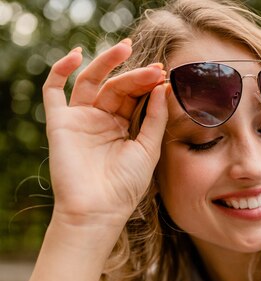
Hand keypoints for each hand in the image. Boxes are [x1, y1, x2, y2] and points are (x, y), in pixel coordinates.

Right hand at [42, 39, 167, 227]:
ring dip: (106, 63)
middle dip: (135, 75)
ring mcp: (80, 119)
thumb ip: (155, 118)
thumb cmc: (125, 185)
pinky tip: (76, 55)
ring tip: (125, 49)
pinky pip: (54, 90)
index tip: (164, 74)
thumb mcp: (148, 149)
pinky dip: (61, 70)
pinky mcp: (60, 122)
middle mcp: (100, 120)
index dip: (147, 83)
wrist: (98, 210)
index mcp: (122, 126)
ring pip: (91, 81)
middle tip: (154, 68)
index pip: (134, 96)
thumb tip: (162, 86)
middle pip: (116, 86)